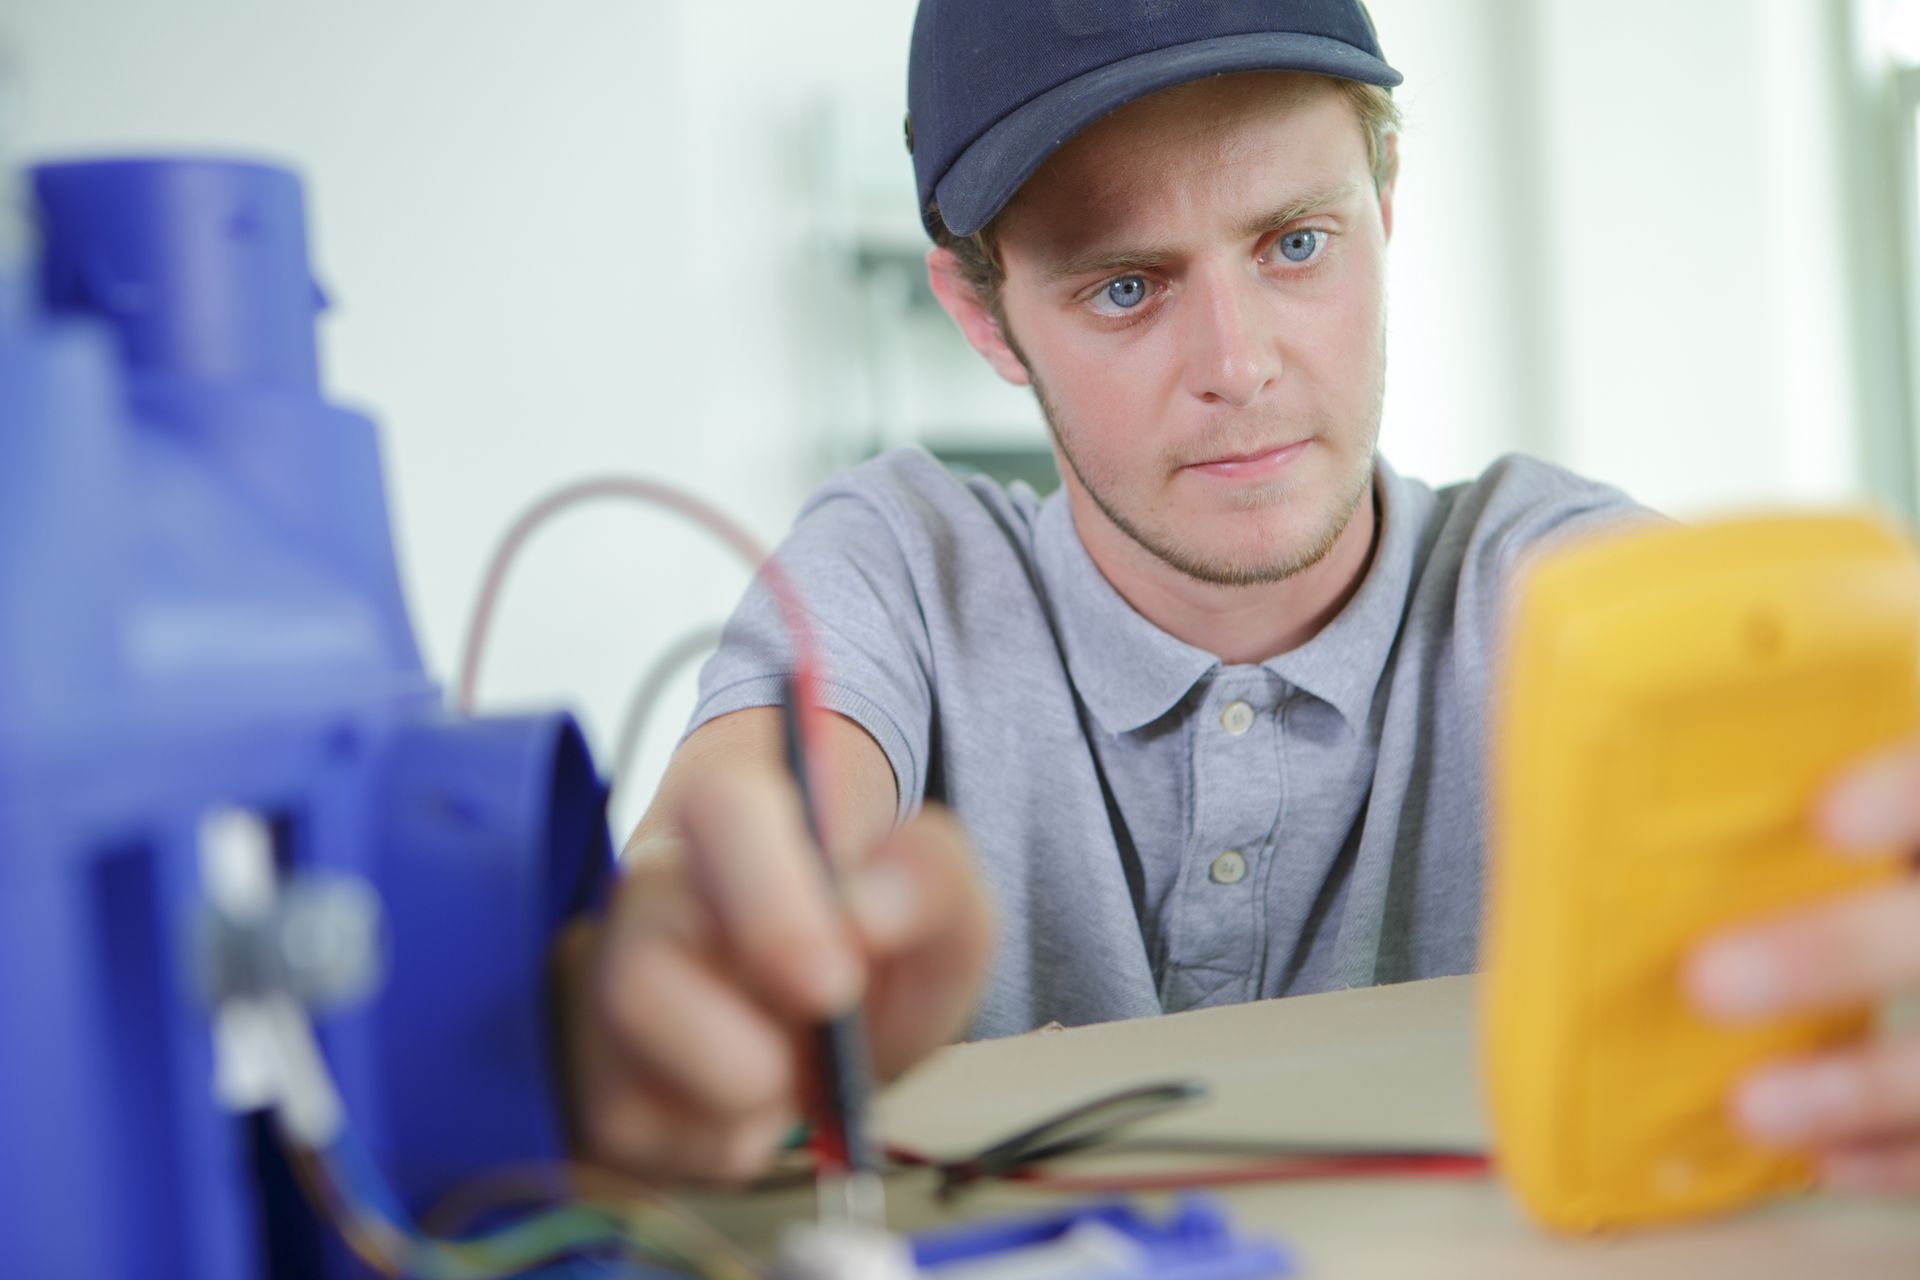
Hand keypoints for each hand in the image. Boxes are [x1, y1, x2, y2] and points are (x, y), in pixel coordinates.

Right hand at [554, 761, 992, 1183]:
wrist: (839, 1006)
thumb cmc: (878, 940)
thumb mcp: (940, 899)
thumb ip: (927, 879)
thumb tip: (865, 915)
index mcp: (731, 819)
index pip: (722, 811)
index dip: (771, 903)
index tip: (834, 983)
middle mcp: (648, 895)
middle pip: (637, 974)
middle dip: (734, 1053)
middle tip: (810, 1070)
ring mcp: (605, 988)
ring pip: (624, 1080)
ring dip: (739, 1106)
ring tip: (792, 1073)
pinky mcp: (598, 1080)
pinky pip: (645, 1142)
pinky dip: (725, 1143)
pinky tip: (755, 1104)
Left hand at [1686, 741, 1919, 1191]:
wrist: (1872, 938)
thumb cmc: (1791, 866)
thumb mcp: (1797, 805)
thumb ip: (1741, 795)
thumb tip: (1587, 762)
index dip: (1898, 796)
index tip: (1829, 817)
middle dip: (1832, 954)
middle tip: (1709, 979)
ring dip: (1855, 1084)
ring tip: (1752, 1106)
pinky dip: (1893, 1153)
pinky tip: (1820, 1159)